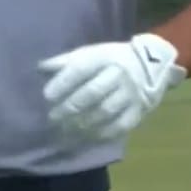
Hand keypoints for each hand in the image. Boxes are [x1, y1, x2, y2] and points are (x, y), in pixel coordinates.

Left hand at [38, 32, 186, 142]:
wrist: (151, 64)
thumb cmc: (111, 59)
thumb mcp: (90, 53)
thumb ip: (65, 62)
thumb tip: (40, 69)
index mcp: (104, 57)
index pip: (81, 70)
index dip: (63, 83)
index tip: (47, 96)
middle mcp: (120, 74)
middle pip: (93, 93)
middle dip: (70, 107)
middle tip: (53, 117)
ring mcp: (131, 94)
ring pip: (105, 112)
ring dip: (83, 123)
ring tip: (65, 130)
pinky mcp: (138, 111)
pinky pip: (120, 126)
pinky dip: (101, 134)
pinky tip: (86, 137)